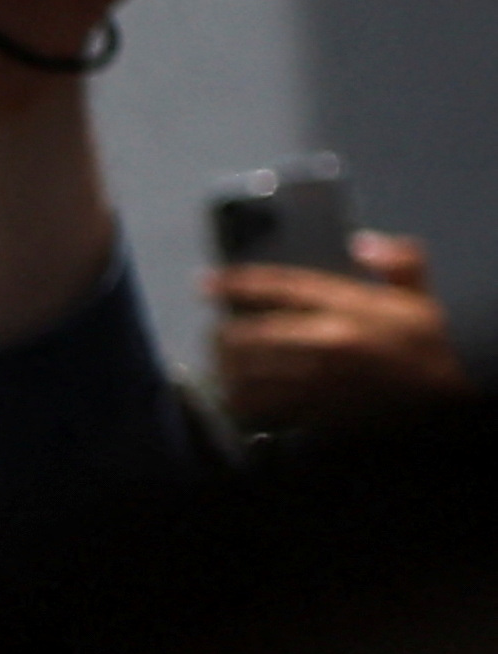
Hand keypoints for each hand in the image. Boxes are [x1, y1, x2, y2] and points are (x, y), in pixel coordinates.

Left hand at [214, 233, 467, 432]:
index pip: (280, 287)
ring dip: (225, 370)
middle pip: (249, 335)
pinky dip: (243, 402)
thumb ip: (398, 261)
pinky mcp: (317, 410)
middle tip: (214, 333)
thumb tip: (363, 242)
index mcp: (349, 306)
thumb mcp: (420, 296)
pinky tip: (237, 397)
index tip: (205, 284)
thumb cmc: (430, 343)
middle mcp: (327, 340)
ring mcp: (319, 379)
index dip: (236, 283)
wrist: (448, 395)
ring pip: (247, 374)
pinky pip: (263, 407)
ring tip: (220, 365)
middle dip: (222, 334)